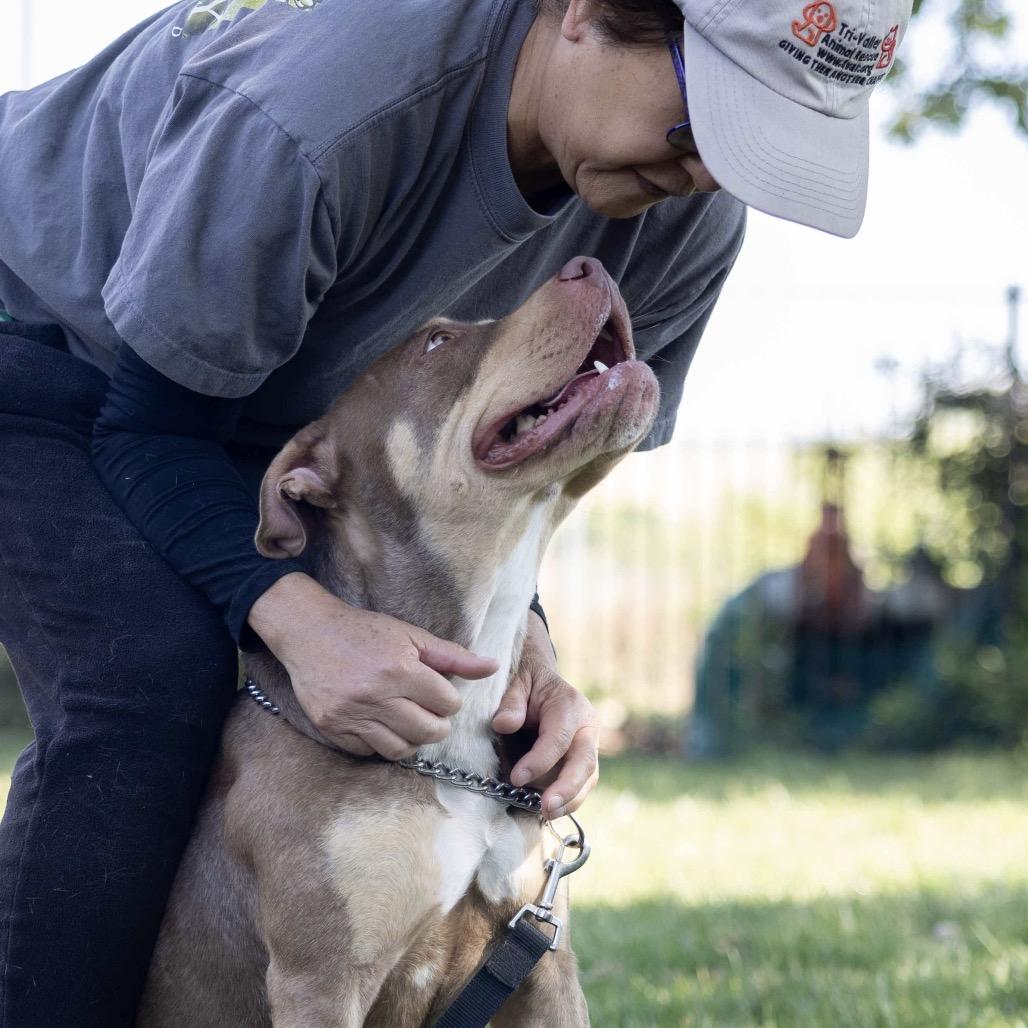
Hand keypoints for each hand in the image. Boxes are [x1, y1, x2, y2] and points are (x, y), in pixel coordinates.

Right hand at [249, 573, 498, 757]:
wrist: (309, 632)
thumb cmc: (365, 631)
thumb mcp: (411, 635)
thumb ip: (453, 656)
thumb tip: (492, 667)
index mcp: (400, 670)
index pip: (446, 704)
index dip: (449, 700)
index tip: (440, 692)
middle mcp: (376, 696)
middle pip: (428, 732)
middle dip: (437, 724)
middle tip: (430, 712)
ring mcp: (351, 716)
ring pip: (400, 749)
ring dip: (413, 739)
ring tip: (410, 721)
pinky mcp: (333, 728)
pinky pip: (369, 751)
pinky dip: (382, 743)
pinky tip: (383, 724)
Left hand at [492, 610, 598, 818]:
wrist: (543, 681)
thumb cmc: (528, 682)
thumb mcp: (517, 682)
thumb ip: (511, 701)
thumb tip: (503, 724)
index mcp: (571, 705)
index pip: (559, 738)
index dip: (540, 761)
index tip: (516, 778)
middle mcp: (587, 726)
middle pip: (584, 762)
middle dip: (567, 788)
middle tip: (546, 808)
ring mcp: (590, 745)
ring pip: (589, 777)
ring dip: (570, 799)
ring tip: (548, 814)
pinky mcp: (585, 760)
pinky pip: (583, 784)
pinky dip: (570, 800)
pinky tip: (551, 811)